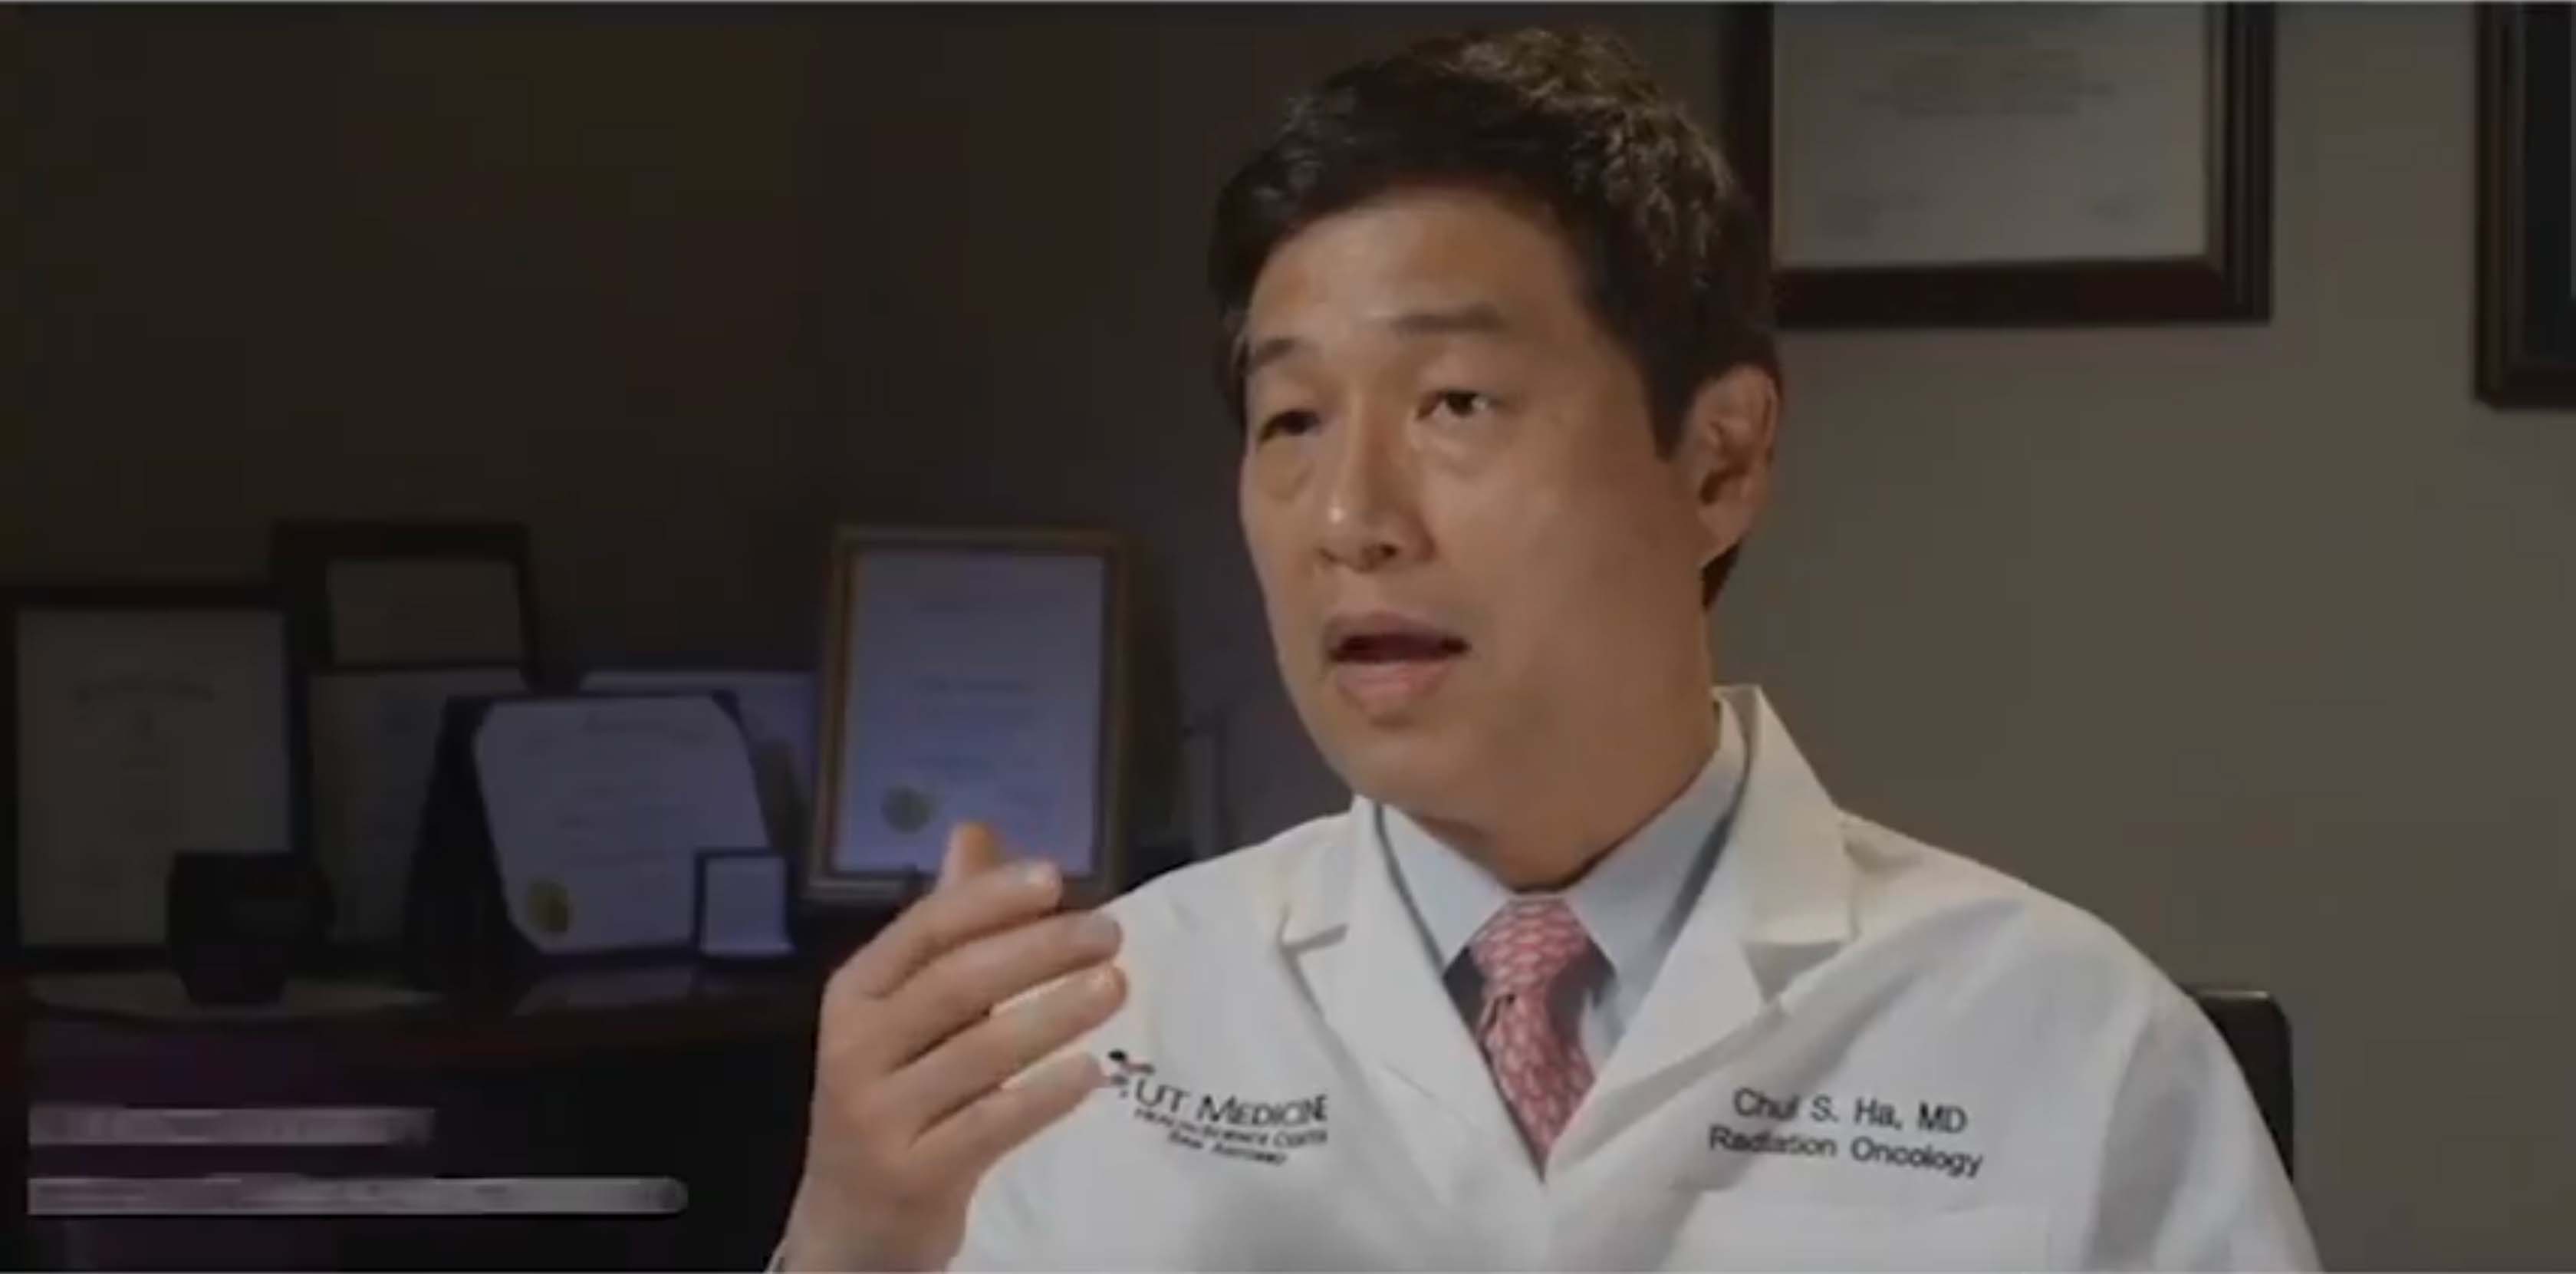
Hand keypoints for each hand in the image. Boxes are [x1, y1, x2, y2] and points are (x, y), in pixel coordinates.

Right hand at [778, 822, 1126, 1270]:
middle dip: (1038, 951)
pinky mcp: (913, 1174)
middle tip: (1109, 933)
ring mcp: (880, 1115)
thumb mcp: (905, 1011)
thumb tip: (975, 833)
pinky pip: (990, 1125)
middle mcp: (856, 1048)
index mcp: (855, 993)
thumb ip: (946, 927)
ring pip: (980, 1053)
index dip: (988, 900)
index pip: (924, 930)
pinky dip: (1044, 1095)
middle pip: (956, 983)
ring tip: (1115, 987)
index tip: (1055, 878)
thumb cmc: (894, 1094)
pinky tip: (1092, 1071)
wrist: (851, 1219)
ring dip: (1054, 1015)